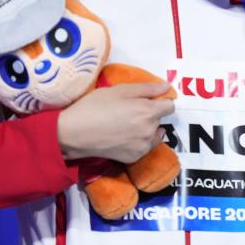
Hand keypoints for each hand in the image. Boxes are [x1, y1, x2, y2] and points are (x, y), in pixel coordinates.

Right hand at [57, 82, 174, 163]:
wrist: (74, 133)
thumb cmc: (95, 106)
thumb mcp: (120, 90)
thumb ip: (147, 88)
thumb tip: (167, 87)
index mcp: (148, 111)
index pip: (170, 106)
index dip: (161, 101)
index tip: (148, 100)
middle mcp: (150, 130)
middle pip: (159, 120)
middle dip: (150, 114)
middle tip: (129, 111)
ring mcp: (142, 146)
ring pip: (153, 135)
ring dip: (146, 129)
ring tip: (126, 125)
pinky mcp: (133, 158)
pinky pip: (144, 147)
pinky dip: (138, 142)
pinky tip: (123, 137)